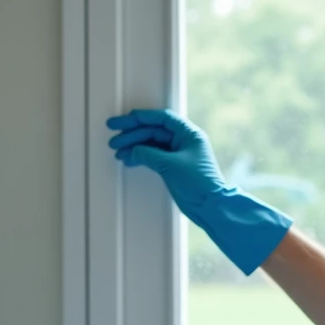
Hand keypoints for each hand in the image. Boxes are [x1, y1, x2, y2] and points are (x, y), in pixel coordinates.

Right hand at [106, 108, 227, 212]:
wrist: (210, 206)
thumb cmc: (199, 183)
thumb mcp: (169, 165)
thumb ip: (147, 154)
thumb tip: (131, 150)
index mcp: (189, 133)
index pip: (160, 118)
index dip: (140, 118)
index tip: (123, 121)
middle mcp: (184, 140)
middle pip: (153, 130)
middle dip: (132, 134)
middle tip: (115, 139)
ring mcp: (178, 153)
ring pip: (151, 144)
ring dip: (134, 147)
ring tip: (118, 152)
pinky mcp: (173, 166)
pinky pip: (153, 156)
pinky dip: (140, 157)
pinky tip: (129, 159)